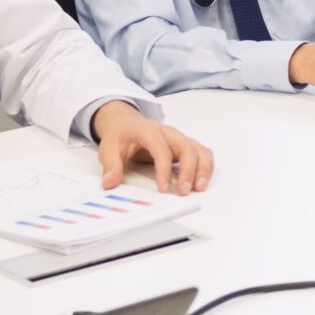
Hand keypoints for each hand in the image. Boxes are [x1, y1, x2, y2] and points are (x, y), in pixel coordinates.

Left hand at [90, 101, 212, 194]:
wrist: (126, 123)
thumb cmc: (120, 135)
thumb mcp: (108, 148)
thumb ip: (110, 165)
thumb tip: (109, 183)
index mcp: (149, 131)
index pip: (161, 148)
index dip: (164, 169)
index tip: (163, 188)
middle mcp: (169, 133)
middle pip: (187, 148)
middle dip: (189, 171)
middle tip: (183, 192)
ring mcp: (179, 138)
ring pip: (198, 150)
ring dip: (203, 169)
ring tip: (199, 188)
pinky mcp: (184, 145)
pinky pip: (202, 153)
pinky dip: (206, 166)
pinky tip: (202, 181)